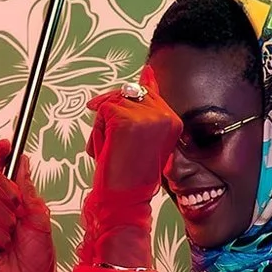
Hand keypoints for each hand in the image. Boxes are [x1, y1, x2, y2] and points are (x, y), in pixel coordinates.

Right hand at [0, 138, 54, 271]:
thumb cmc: (37, 256)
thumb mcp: (41, 220)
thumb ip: (28, 193)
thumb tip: (23, 164)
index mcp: (16, 200)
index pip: (4, 170)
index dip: (3, 156)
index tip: (5, 145)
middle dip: (5, 191)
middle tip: (17, 208)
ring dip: (4, 221)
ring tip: (12, 237)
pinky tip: (1, 247)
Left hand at [78, 79, 180, 267]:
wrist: (125, 199)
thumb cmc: (132, 173)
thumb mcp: (146, 136)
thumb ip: (148, 106)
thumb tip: (148, 73)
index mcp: (174, 121)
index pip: (147, 91)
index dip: (127, 104)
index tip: (123, 123)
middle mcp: (165, 116)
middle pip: (129, 92)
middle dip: (113, 112)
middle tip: (113, 142)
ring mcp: (146, 117)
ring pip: (113, 101)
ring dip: (104, 123)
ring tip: (112, 148)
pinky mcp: (125, 121)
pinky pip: (101, 110)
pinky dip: (97, 130)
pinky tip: (106, 149)